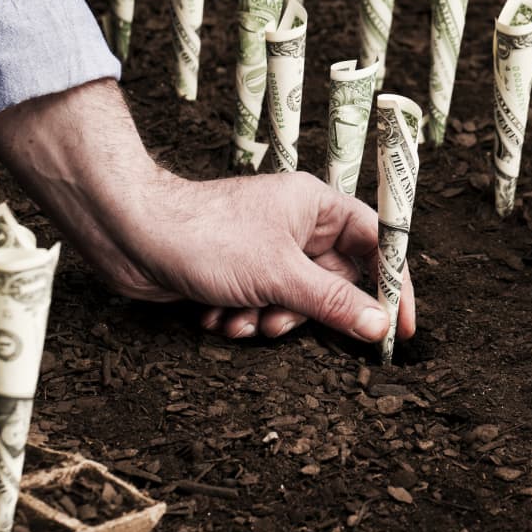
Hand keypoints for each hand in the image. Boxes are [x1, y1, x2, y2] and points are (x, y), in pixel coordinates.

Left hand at [0, 80, 414, 342]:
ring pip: (297, 300)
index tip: (400, 325)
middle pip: (335, 280)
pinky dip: (245, 319)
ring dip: (272, 320)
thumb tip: (379, 324)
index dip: (393, 282)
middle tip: (288, 323)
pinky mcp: (238, 273)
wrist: (130, 236)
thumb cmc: (205, 236)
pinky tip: (217, 318)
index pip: (376, 242)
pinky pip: (263, 305)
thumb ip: (334, 303)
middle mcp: (295, 224)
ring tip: (244, 319)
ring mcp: (266, 249)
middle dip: (310, 312)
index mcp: (316, 206)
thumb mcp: (279, 276)